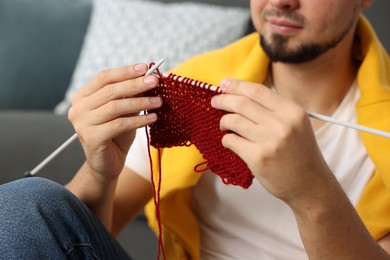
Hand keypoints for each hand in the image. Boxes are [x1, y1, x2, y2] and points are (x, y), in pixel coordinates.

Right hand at [68, 64, 161, 180]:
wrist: (107, 164)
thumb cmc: (116, 135)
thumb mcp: (124, 111)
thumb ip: (130, 95)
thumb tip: (149, 78)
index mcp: (82, 96)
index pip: (104, 77)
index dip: (125, 71)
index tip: (145, 68)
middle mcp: (78, 108)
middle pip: (110, 90)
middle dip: (135, 84)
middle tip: (155, 82)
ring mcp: (82, 123)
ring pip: (115, 107)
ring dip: (140, 102)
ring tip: (159, 102)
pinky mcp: (92, 138)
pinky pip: (119, 124)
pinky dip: (139, 120)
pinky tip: (153, 118)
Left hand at [211, 78, 331, 205]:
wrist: (310, 185)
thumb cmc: (300, 154)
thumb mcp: (297, 125)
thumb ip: (274, 110)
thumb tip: (242, 95)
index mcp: (292, 112)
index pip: (258, 91)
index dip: (237, 85)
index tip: (224, 84)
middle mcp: (282, 124)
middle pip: (242, 103)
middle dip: (223, 100)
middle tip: (215, 102)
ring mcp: (269, 141)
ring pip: (233, 120)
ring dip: (224, 121)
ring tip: (224, 125)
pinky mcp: (257, 157)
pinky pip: (231, 140)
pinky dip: (227, 139)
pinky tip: (230, 141)